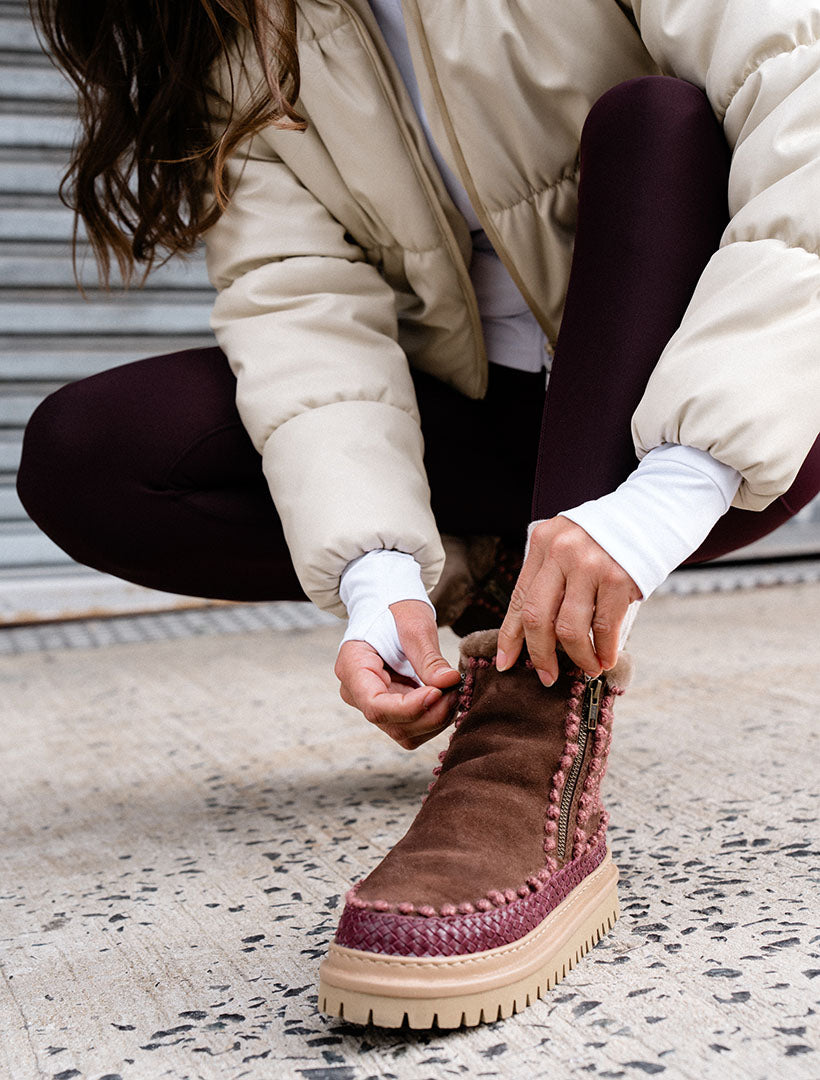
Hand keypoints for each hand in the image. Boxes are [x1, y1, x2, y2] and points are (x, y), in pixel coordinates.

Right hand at [334, 600, 461, 749]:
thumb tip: (450, 682)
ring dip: (435, 720)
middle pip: (392, 723)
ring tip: (454, 692)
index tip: (438, 693)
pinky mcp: (391, 708)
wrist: (390, 608)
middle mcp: (357, 692)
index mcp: (352, 667)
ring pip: (405, 732)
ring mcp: (373, 703)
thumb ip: (430, 659)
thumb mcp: (414, 627)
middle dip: (429, 714)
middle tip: (456, 691)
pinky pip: (413, 727)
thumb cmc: (396, 611)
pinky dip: (434, 718)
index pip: (375, 706)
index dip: (409, 708)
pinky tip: (446, 697)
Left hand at [497, 517, 640, 685]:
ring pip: (569, 629)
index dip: (510, 636)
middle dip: (540, 655)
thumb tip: (538, 636)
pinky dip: (603, 651)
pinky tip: (605, 658)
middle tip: (547, 676)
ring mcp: (589, 564)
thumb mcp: (569, 546)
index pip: (519, 598)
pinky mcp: (618, 578)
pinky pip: (603, 627)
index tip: (505, 662)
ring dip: (578, 657)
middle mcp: (560, 551)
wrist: (651, 512)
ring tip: (587, 667)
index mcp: (541, 543)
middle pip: (537, 618)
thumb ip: (552, 579)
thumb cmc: (607, 539)